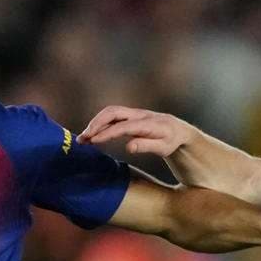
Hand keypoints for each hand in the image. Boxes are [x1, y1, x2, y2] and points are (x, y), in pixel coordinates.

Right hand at [77, 106, 195, 157]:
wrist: (178, 130)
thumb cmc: (171, 141)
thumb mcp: (163, 147)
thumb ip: (146, 146)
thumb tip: (129, 146)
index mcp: (147, 123)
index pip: (122, 126)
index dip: (107, 132)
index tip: (93, 140)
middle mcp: (138, 114)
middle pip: (113, 112)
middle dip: (96, 123)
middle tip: (82, 138)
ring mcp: (133, 113)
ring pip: (110, 112)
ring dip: (95, 122)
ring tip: (83, 138)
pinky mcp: (130, 116)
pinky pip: (112, 116)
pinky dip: (100, 123)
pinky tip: (92, 135)